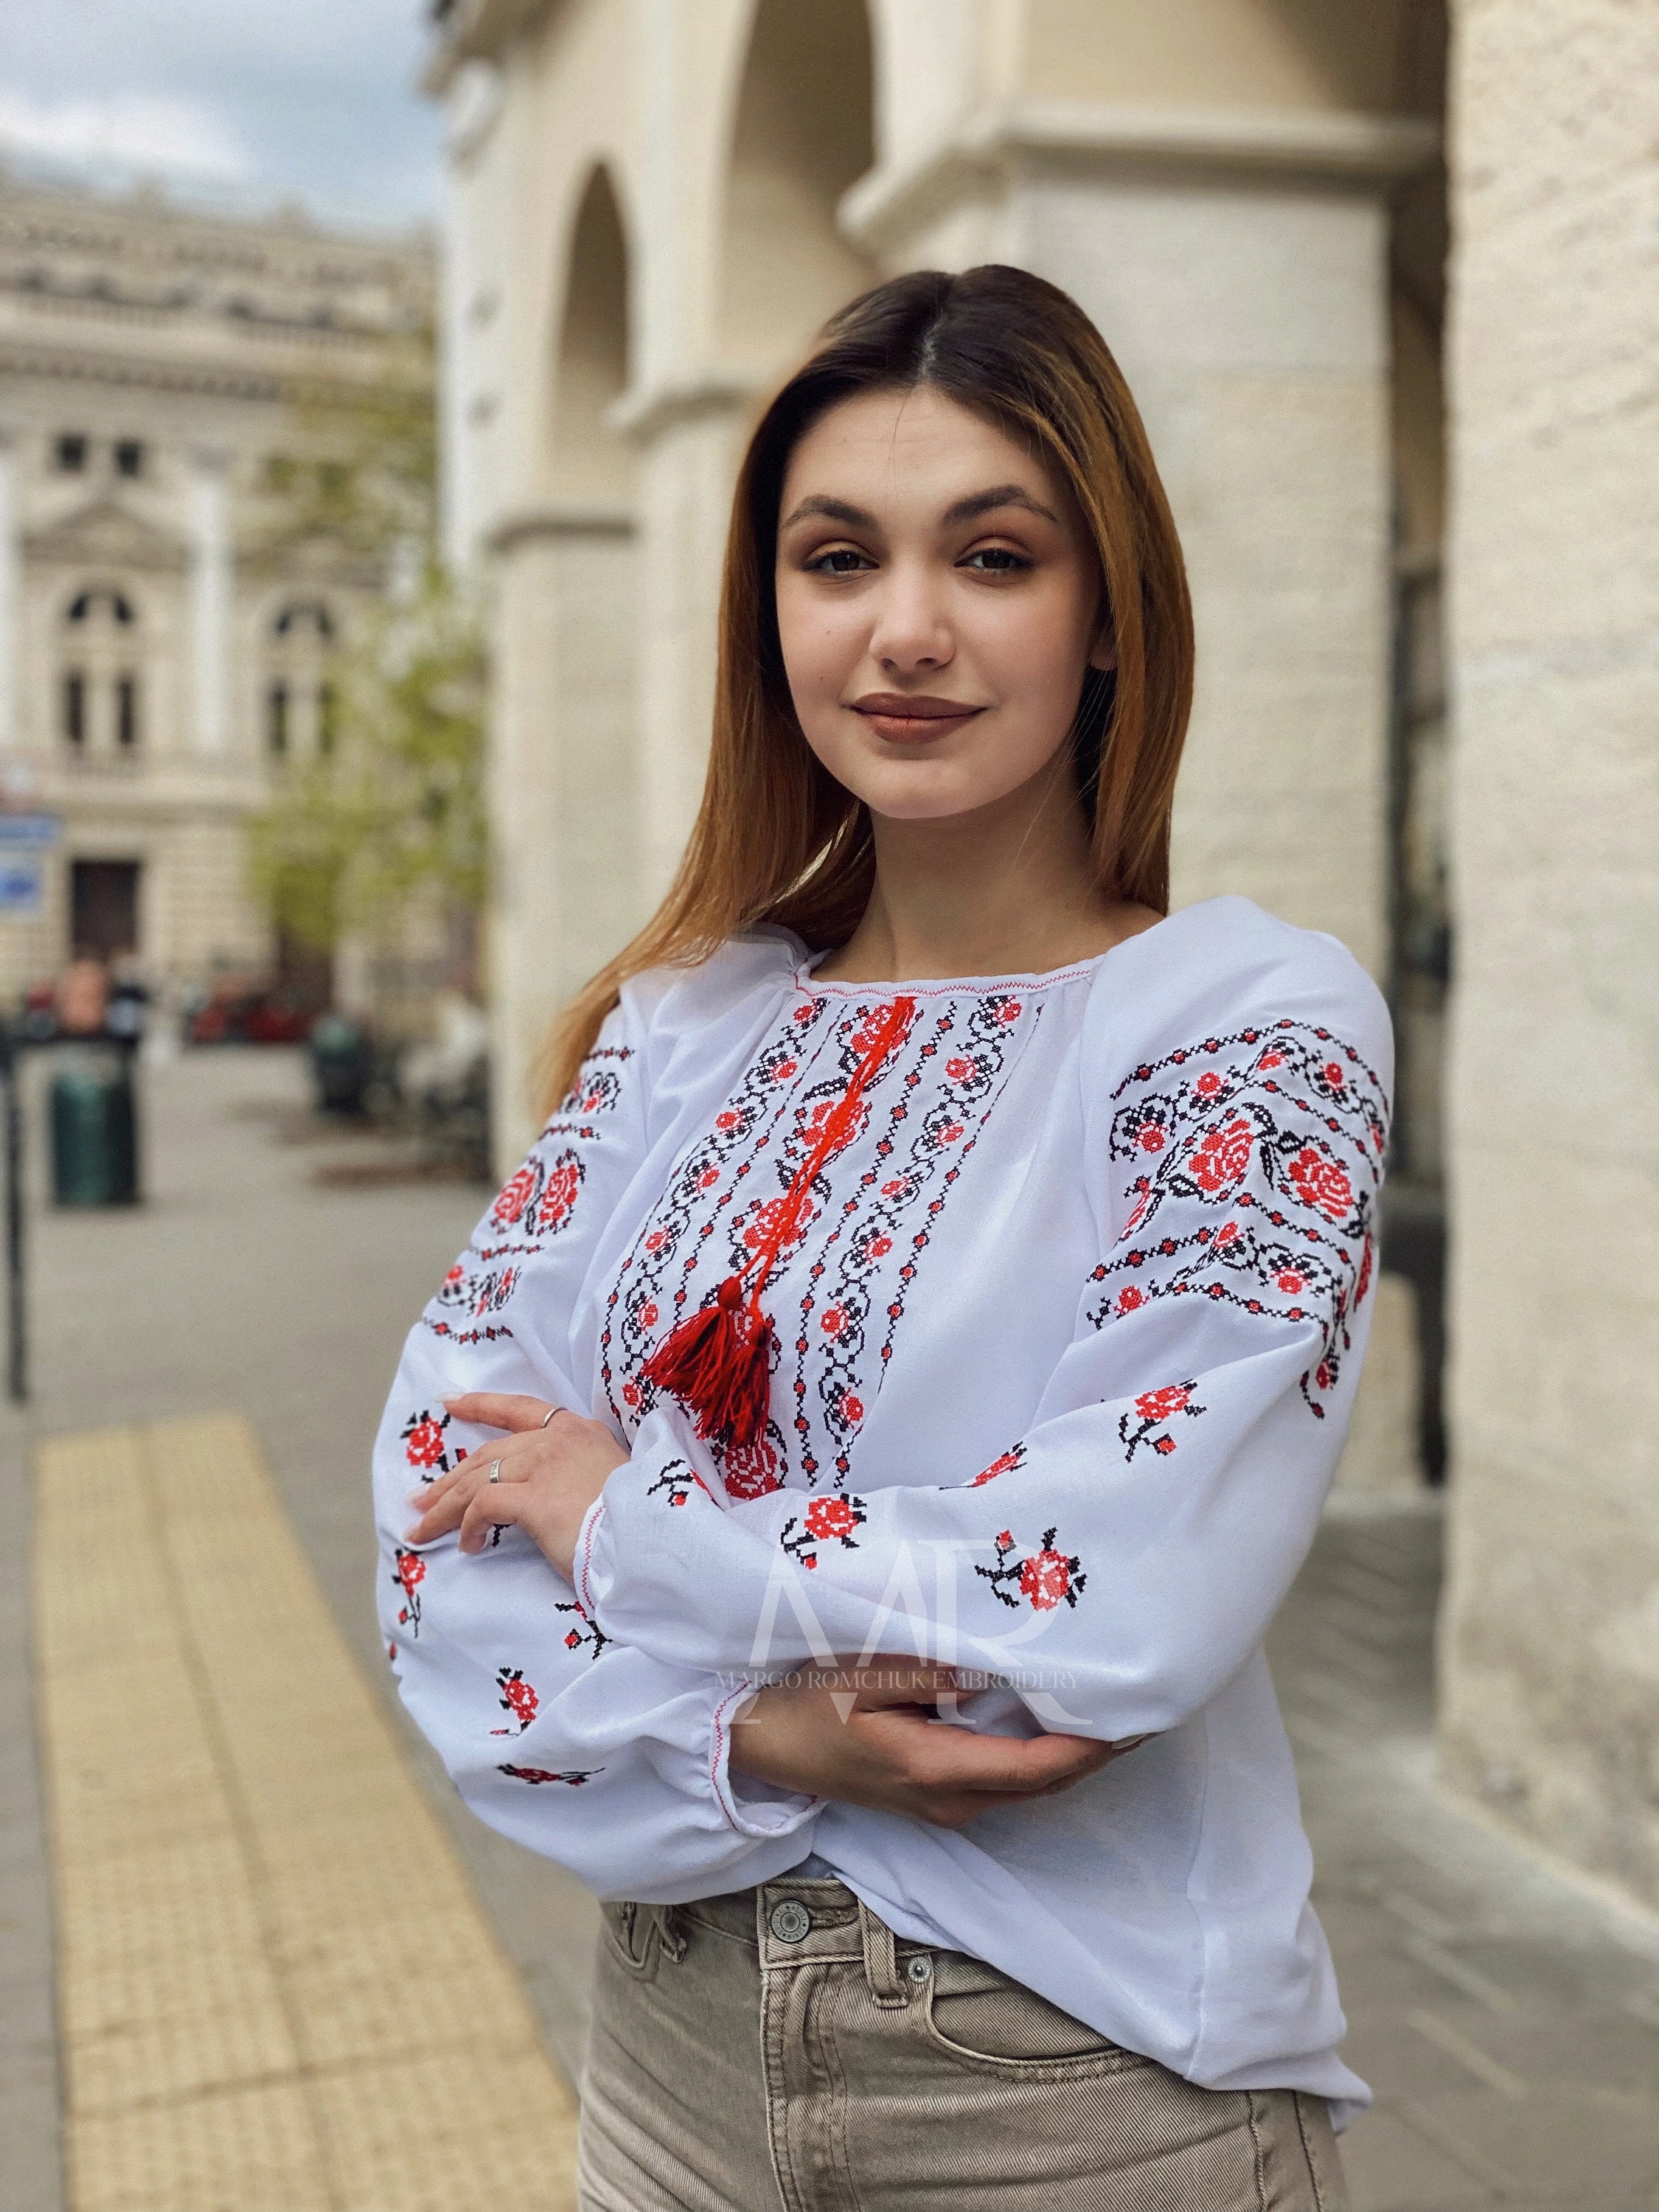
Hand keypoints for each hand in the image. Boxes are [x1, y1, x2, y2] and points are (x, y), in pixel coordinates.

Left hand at [406, 1393, 627, 1581]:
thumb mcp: (612, 1483)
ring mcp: (546, 1464)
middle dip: (449, 1479)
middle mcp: (560, 1439)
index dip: (482, 1405)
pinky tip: (469, 1546)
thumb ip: (579, 1477)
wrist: (653, 1541)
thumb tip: (550, 1497)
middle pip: (489, 1452)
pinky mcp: (535, 1496)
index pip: (520, 1409)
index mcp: (581, 1431)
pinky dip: (468, 1527)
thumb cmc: (639, 1522)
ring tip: (423, 1530)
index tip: (451, 1402)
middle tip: (420, 1500)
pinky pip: (485, 1507)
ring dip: (445, 1508)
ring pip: (478, 1479)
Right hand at [728, 1657, 1136, 1829]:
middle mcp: (951, 1802)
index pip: (1037, 1766)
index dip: (1090, 1746)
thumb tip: (995, 1670)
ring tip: (1112, 1711)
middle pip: (1044, 1784)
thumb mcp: (865, 1675)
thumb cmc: (808, 1703)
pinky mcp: (933, 1798)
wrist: (760, 1746)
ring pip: (1028, 1786)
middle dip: (1097, 1752)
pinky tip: (1055, 1722)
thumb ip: (932, 1672)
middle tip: (1144, 1708)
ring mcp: (943, 1807)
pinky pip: (1005, 1780)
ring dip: (1072, 1756)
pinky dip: (1041, 1757)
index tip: (1135, 1716)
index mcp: (938, 1771)